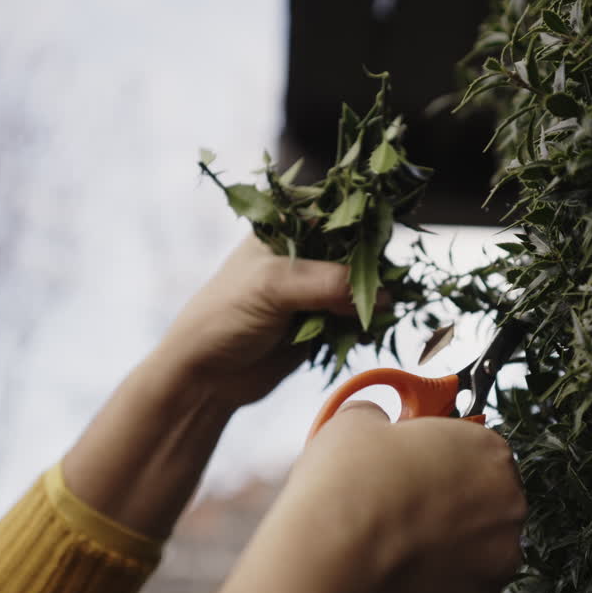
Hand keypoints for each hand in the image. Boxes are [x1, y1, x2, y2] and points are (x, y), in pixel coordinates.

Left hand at [62, 235, 361, 537]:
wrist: (206, 376)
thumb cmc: (224, 317)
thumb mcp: (272, 287)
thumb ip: (327, 284)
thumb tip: (385, 294)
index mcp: (285, 230)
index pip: (337, 216)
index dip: (363, 228)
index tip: (383, 248)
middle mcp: (304, 256)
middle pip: (357, 254)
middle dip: (375, 272)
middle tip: (384, 292)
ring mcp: (315, 291)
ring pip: (362, 289)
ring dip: (374, 302)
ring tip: (375, 317)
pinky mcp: (324, 324)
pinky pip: (358, 320)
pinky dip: (367, 327)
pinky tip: (365, 334)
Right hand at [190, 401, 525, 592]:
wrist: (331, 564)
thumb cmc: (347, 484)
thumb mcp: (354, 424)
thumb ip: (379, 419)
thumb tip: (376, 425)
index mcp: (489, 451)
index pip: (476, 450)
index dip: (440, 459)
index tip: (410, 469)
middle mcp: (509, 508)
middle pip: (483, 506)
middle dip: (447, 509)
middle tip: (397, 513)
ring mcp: (498, 565)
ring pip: (473, 557)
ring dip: (442, 555)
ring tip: (390, 555)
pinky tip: (392, 588)